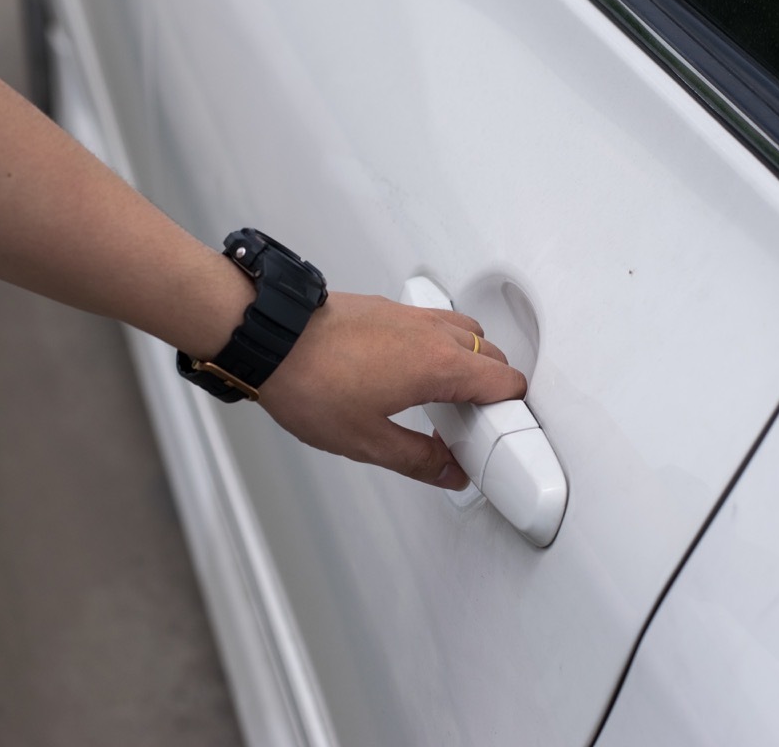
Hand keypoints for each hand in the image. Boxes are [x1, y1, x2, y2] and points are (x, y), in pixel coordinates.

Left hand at [259, 293, 527, 489]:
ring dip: (469, 360)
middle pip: (492, 354)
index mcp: (439, 365)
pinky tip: (412, 371)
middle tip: (472, 422)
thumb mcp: (368, 441)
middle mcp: (431, 332)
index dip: (509, 413)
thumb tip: (448, 471)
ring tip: (445, 395)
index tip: (491, 436)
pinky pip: (433, 322)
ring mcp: (409, 315)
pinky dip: (439, 344)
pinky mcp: (386, 308)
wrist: (269, 338)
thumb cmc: (310, 381)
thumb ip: (418, 459)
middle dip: (493, 388)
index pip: (506, 382)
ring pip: (465, 331)